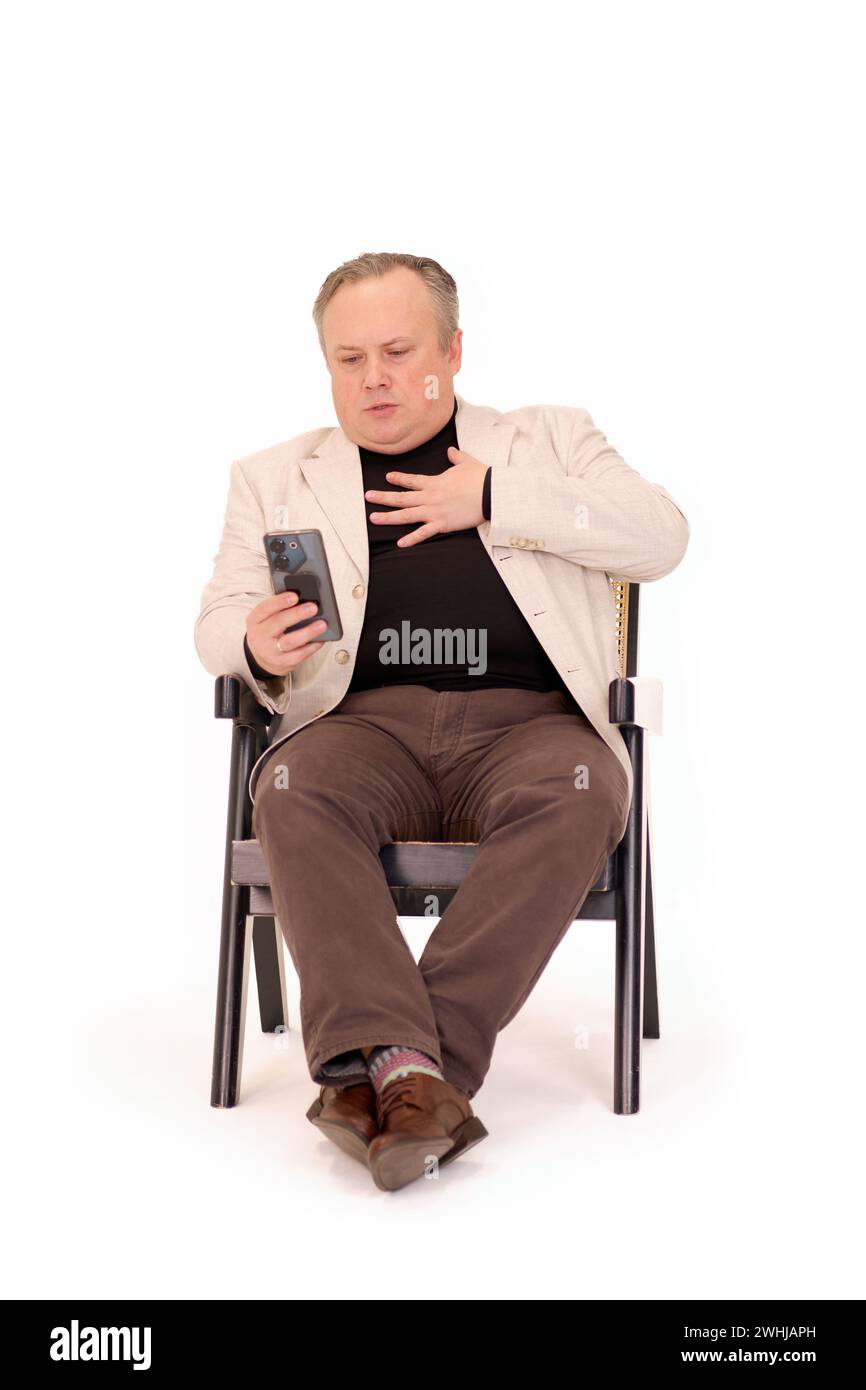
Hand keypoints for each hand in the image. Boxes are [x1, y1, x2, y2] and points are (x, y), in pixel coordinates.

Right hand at [245, 591, 327, 675]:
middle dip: (297, 614)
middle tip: (313, 607)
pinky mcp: (282, 663)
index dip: (279, 601)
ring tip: (322, 624)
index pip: (265, 608)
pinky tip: (320, 639)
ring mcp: (271, 651)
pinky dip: (311, 646)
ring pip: (290, 641)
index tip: (294, 596)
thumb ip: (279, 609)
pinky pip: (299, 654)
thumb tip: (303, 599)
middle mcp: (260, 636)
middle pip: (278, 623)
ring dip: (308, 632)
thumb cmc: (268, 632)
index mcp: (255, 620)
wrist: (262, 658)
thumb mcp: (266, 619)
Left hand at [364, 445, 487, 547]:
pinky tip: (400, 543)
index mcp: (434, 482)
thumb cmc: (481, 477)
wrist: (490, 492)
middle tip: (368, 496)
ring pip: (406, 515)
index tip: (387, 477)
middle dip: (383, 497)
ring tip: (373, 517)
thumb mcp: (467, 462)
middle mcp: (429, 497)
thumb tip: (451, 451)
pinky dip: (412, 539)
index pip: (411, 480)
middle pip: (401, 498)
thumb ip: (456, 457)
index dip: (398, 478)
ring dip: (388, 517)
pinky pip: (424, 533)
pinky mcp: (443, 524)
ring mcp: (434, 511)